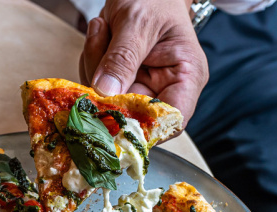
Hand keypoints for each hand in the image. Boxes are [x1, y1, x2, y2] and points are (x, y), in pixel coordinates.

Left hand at [79, 0, 208, 125]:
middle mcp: (163, 88)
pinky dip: (90, 61)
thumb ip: (122, 57)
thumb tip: (107, 92)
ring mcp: (138, 87)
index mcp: (186, 76)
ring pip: (105, 101)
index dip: (143, 125)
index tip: (113, 108)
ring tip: (103, 29)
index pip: (171, 120)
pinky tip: (101, 34)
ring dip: (94, 66)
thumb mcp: (138, 22)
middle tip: (101, 40)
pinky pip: (94, 87)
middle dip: (105, 84)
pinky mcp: (118, 83)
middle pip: (129, 112)